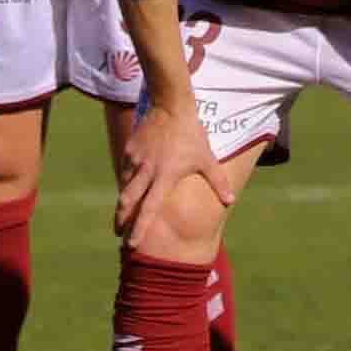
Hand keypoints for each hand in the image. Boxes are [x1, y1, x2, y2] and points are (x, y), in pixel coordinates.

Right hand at [114, 90, 215, 236]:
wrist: (171, 106)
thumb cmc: (191, 134)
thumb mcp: (207, 159)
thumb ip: (218, 182)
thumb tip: (231, 201)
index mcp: (164, 177)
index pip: (149, 209)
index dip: (139, 228)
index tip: (131, 243)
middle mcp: (147, 171)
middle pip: (128, 201)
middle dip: (121, 219)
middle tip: (118, 234)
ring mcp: (135, 160)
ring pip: (124, 186)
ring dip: (123, 201)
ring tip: (122, 213)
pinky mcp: (129, 149)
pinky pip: (125, 170)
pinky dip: (125, 180)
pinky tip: (128, 186)